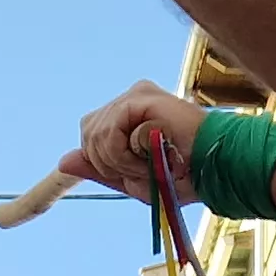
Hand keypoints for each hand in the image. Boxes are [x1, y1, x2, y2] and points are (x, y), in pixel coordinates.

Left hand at [59, 82, 211, 207]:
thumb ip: (100, 168)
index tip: (132, 173)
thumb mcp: (133, 180)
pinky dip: (123, 154)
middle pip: (87, 135)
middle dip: (109, 165)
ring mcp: (135, 95)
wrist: (213, 170)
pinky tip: (148, 154)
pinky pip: (108, 132)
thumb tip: (62, 160)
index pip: (91, 136)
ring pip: (95, 136)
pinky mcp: (140, 96)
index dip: (99, 161)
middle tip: (144, 170)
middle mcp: (130, 99)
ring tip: (151, 163)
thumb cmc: (183, 177)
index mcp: (129, 115)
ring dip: (120, 162)